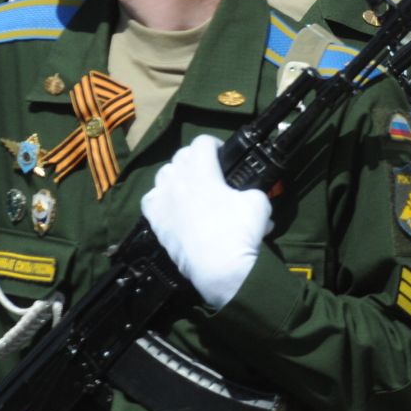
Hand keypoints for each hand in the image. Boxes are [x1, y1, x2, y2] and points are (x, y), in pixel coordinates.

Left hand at [141, 135, 271, 308]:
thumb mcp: (259, 201)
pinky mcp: (156, 222)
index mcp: (201, 171)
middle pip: (180, 156)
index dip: (216, 145)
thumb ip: (251, 189)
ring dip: (177, 174)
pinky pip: (151, 199)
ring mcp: (163, 202)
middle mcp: (177, 182)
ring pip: (163, 175)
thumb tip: (249, 196)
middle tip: (211, 171)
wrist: (220, 268)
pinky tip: (172, 204)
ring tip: (190, 186)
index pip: (202, 142)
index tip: (224, 156)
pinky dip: (161, 196)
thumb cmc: (240, 232)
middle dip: (195, 158)